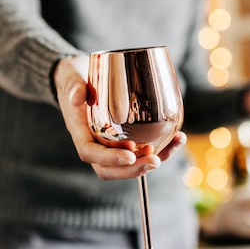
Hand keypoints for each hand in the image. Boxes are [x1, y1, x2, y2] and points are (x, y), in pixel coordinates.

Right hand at [53, 55, 186, 179]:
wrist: (81, 79)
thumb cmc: (75, 80)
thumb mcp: (71, 79)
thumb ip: (74, 87)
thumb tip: (77, 97)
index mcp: (81, 134)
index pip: (91, 154)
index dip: (110, 159)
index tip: (130, 155)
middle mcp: (95, 144)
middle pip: (111, 169)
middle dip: (134, 169)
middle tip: (155, 160)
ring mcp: (111, 145)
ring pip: (129, 165)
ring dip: (151, 161)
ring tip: (171, 148)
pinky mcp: (126, 140)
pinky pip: (143, 151)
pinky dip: (162, 148)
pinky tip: (178, 137)